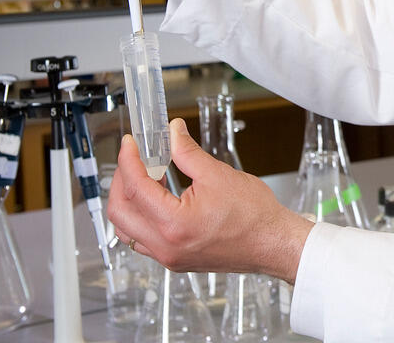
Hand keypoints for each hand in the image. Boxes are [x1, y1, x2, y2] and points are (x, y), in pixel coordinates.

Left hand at [108, 118, 313, 282]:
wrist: (272, 244)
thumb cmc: (254, 217)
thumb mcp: (217, 174)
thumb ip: (187, 152)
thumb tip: (173, 133)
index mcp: (174, 224)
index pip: (136, 187)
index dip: (128, 160)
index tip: (130, 144)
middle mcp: (166, 246)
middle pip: (120, 212)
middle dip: (121, 180)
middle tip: (132, 158)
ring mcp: (169, 257)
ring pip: (127, 230)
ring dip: (128, 201)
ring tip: (143, 177)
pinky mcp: (175, 260)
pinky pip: (142, 240)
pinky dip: (140, 217)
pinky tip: (155, 198)